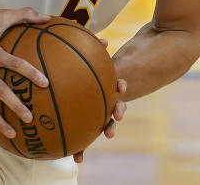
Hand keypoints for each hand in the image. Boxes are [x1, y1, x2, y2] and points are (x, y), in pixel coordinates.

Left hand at [74, 39, 126, 162]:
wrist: (101, 85)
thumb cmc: (97, 69)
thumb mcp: (100, 60)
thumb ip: (99, 50)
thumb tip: (104, 39)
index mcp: (111, 86)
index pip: (118, 85)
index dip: (121, 86)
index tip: (121, 86)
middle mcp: (111, 101)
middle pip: (116, 107)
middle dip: (116, 114)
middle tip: (115, 119)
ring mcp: (104, 113)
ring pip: (105, 123)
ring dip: (105, 131)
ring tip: (105, 138)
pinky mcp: (93, 124)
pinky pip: (86, 137)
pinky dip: (82, 148)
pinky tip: (77, 160)